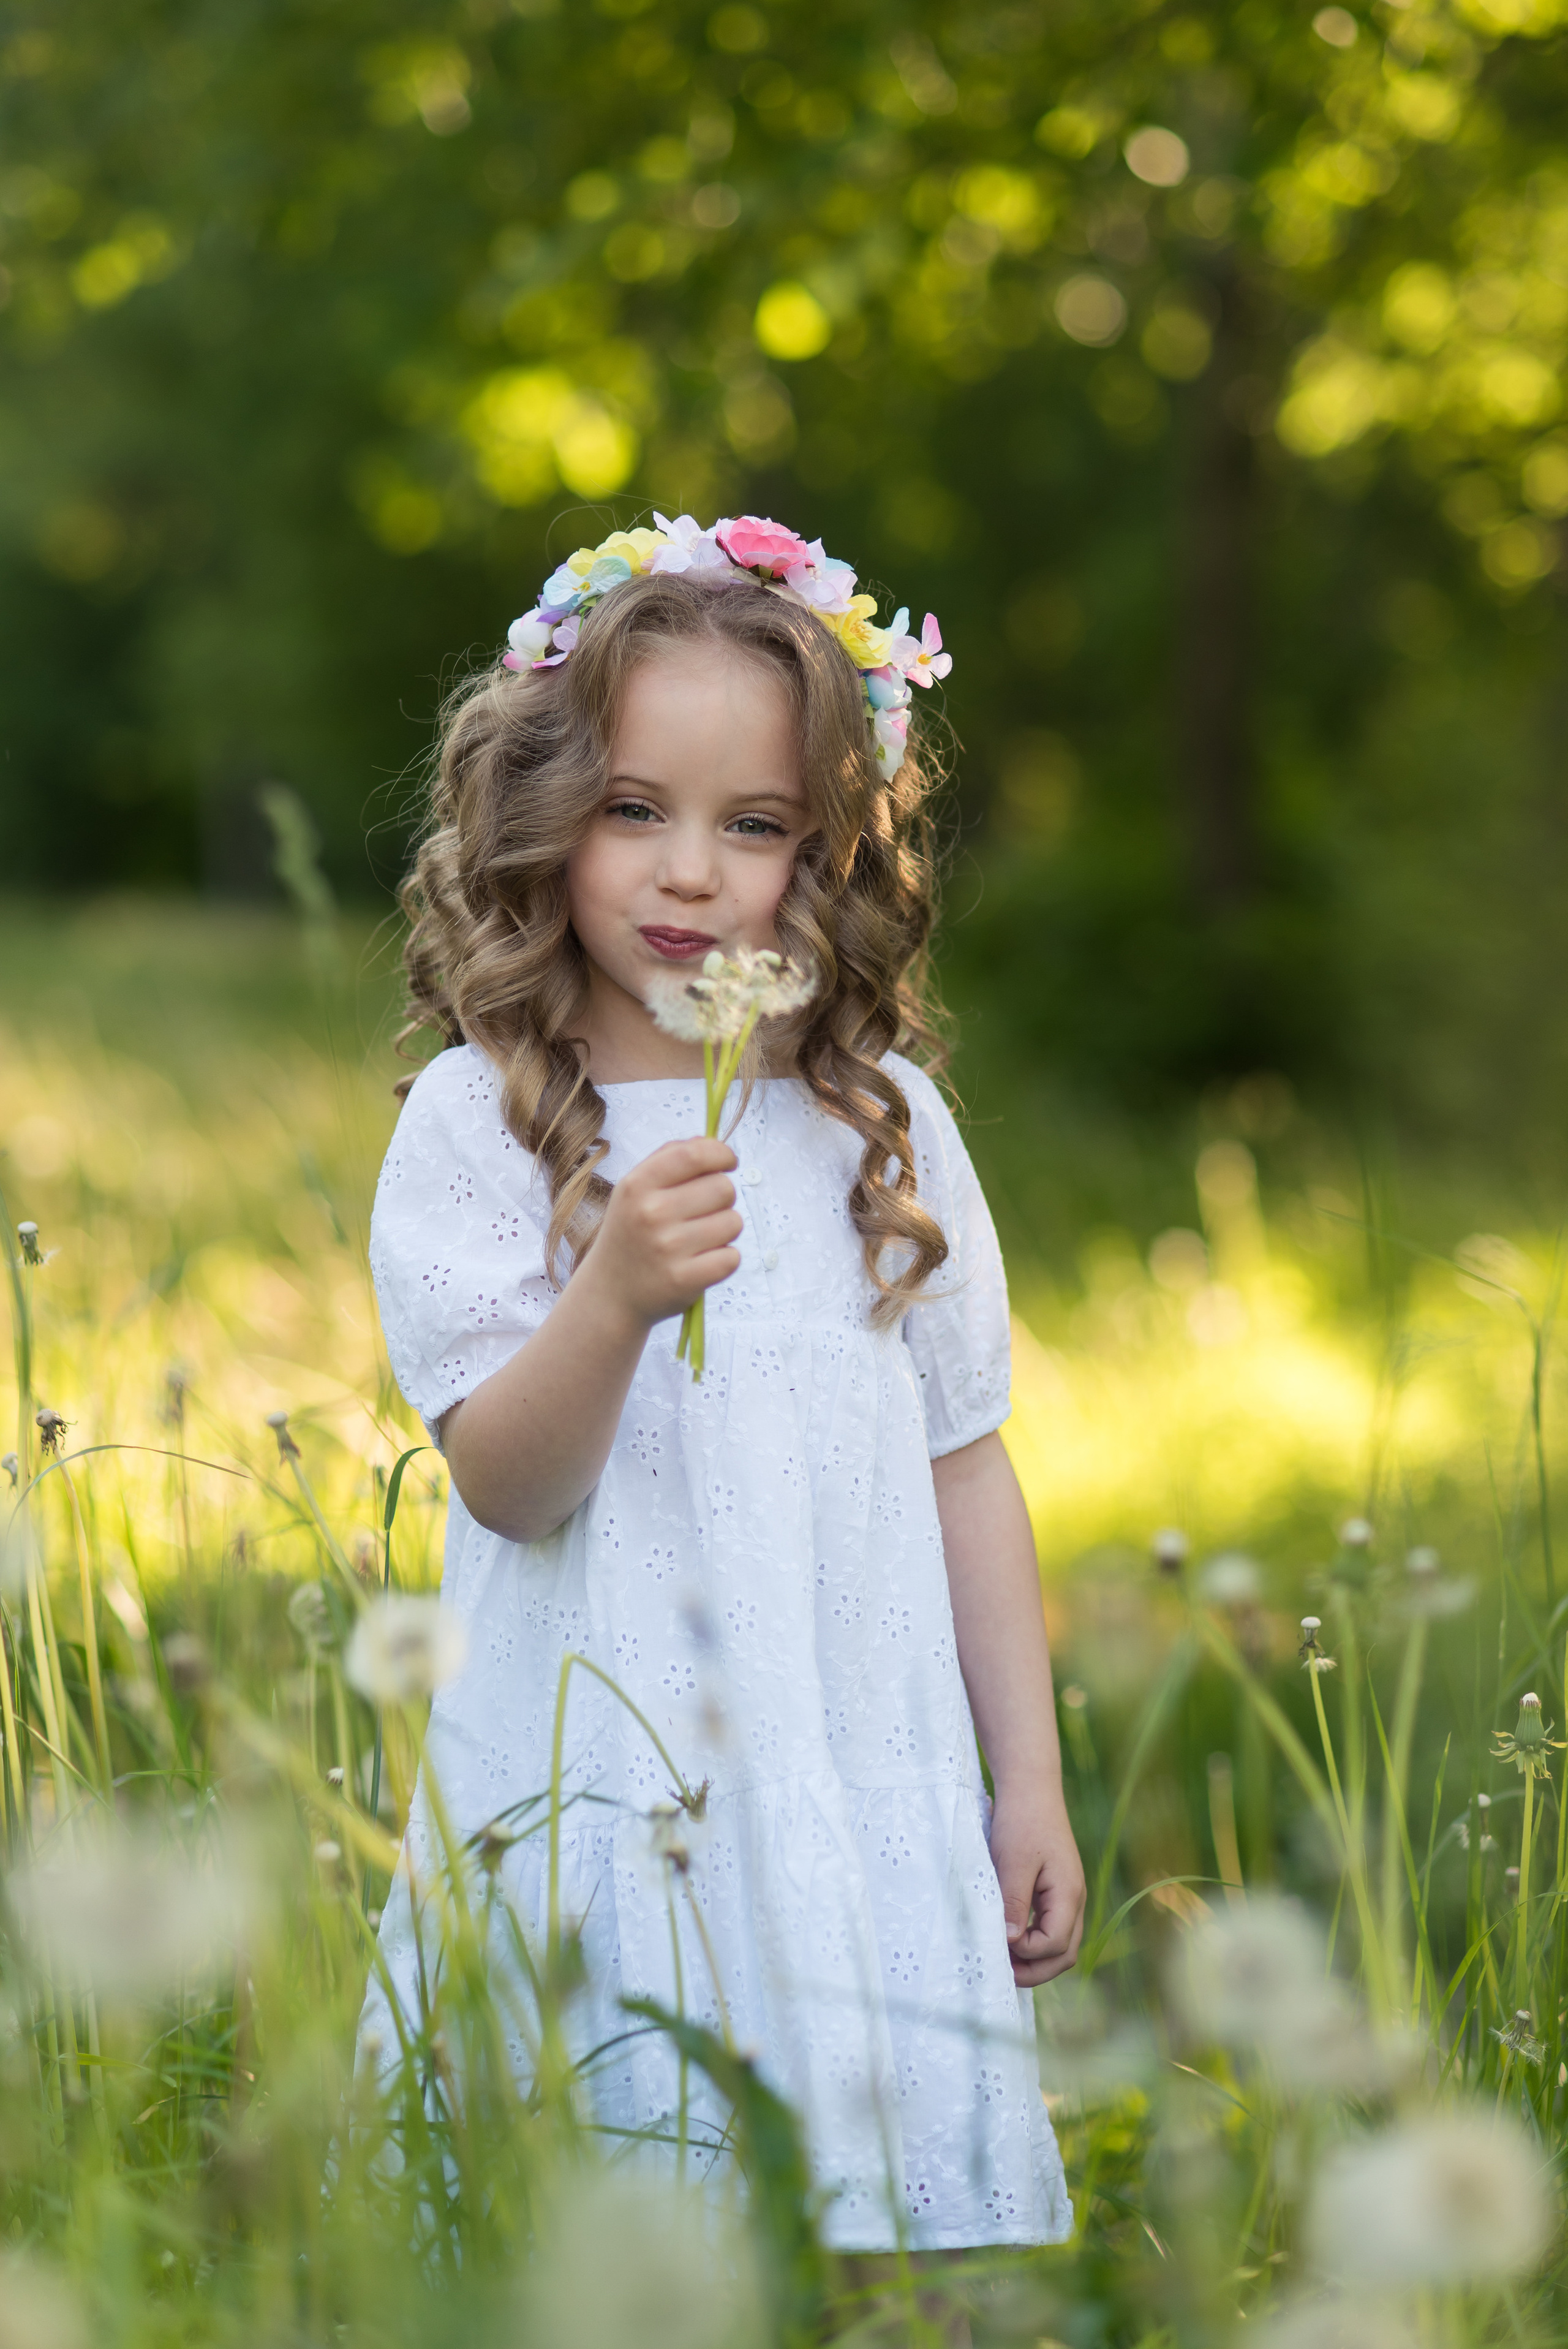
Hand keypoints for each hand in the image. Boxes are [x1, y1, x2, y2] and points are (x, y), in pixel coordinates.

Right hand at [582, 1137, 741, 1329]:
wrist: (610, 1293)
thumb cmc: (632, 1233)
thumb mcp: (634, 1190)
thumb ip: (670, 1158)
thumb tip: (712, 1143)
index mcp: (637, 1185)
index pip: (695, 1154)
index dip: (721, 1154)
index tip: (727, 1163)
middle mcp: (651, 1213)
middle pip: (724, 1188)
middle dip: (721, 1198)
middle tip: (701, 1213)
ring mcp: (668, 1249)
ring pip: (733, 1222)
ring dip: (724, 1230)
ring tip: (698, 1240)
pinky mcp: (685, 1280)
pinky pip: (732, 1257)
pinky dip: (723, 1259)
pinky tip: (701, 1262)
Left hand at [989, 1786, 1084, 1986]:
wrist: (1031, 1788)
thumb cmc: (1021, 1821)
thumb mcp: (1012, 1862)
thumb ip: (1014, 1903)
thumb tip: (1010, 1942)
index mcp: (1068, 1894)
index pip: (1055, 1945)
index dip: (1026, 1952)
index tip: (998, 1939)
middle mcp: (1075, 1900)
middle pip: (1064, 1954)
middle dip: (1033, 1969)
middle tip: (999, 1969)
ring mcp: (1067, 1897)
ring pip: (1060, 1945)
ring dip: (1034, 1959)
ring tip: (1002, 1957)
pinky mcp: (1056, 1892)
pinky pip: (1051, 1929)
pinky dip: (1033, 1942)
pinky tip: (1009, 1937)